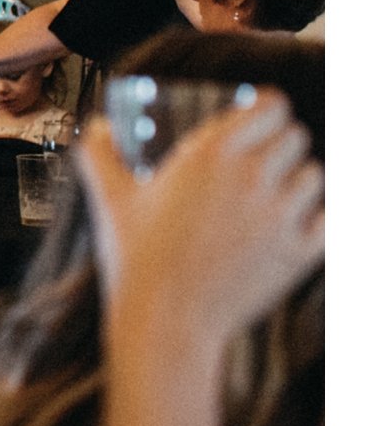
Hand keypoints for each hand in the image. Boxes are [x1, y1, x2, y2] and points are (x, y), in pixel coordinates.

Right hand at [76, 99, 322, 348]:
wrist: (167, 319)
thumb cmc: (136, 258)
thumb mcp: (109, 198)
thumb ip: (98, 153)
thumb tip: (98, 127)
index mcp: (210, 155)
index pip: (270, 107)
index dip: (268, 106)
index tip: (260, 113)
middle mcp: (252, 178)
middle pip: (296, 136)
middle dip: (282, 139)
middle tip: (265, 152)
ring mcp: (279, 217)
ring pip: (314, 175)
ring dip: (299, 176)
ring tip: (280, 187)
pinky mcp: (297, 254)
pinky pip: (326, 219)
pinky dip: (315, 216)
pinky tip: (296, 219)